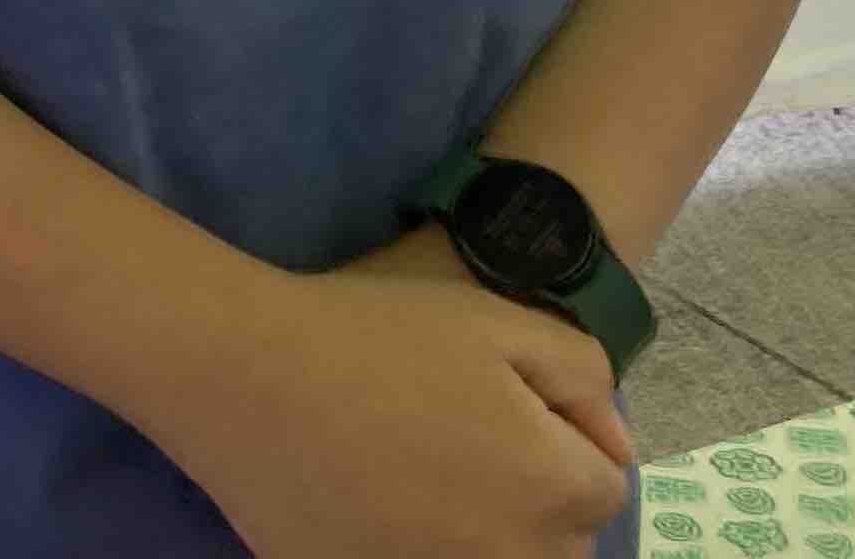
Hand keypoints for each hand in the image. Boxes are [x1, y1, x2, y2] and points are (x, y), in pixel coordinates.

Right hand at [157, 238, 634, 558]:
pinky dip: (416, 544)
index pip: (603, 485)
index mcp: (552, 490)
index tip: (505, 399)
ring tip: (422, 472)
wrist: (244, 375)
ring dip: (482, 531)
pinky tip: (377, 500)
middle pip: (558, 542)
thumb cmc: (373, 335)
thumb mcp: (498, 320)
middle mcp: (511, 558)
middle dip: (531, 496)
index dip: (563, 433)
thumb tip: (611, 443)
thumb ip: (584, 377)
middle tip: (460, 433)